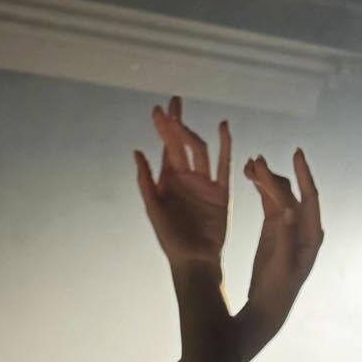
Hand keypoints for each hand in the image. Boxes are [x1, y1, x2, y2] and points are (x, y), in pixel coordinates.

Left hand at [134, 96, 231, 273]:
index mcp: (168, 181)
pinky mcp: (222, 192)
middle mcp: (186, 178)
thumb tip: (136, 151)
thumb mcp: (154, 210)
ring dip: (192, 134)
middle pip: (181, 143)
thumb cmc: (171, 240)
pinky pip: (224, 165)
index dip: (162, 129)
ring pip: (200, 150)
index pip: (165, 148)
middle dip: (176, 123)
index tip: (157, 110)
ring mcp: (205, 183)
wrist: (195, 261)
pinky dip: (225, 146)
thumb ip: (145, 181)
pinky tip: (223, 128)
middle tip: (174, 101)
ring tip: (183, 121)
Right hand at [242, 147, 323, 339]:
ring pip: (278, 194)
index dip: (304, 175)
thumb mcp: (282, 264)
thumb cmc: (278, 290)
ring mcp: (287, 225)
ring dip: (265, 178)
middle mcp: (303, 226)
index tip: (296, 153)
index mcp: (311, 235)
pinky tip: (248, 175)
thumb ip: (285, 236)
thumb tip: (289, 208)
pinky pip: (268, 201)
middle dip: (274, 175)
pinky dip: (260, 187)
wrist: (266, 306)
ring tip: (248, 165)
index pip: (310, 197)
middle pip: (290, 192)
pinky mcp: (273, 227)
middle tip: (255, 161)